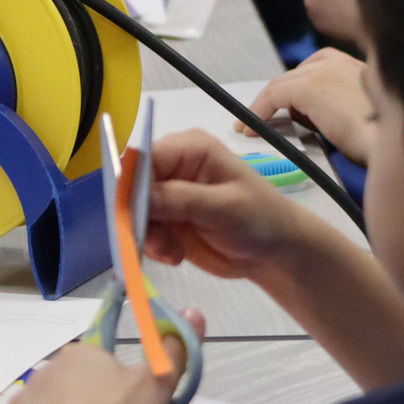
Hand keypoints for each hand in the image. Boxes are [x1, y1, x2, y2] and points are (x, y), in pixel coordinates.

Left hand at [0, 313, 202, 403]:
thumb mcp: (157, 383)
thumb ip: (175, 348)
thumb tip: (192, 309)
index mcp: (81, 355)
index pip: (95, 360)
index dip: (108, 382)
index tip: (119, 403)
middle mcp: (46, 370)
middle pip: (67, 384)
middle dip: (80, 400)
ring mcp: (21, 402)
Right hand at [144, 130, 306, 280]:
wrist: (274, 252)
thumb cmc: (259, 219)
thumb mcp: (224, 208)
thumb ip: (181, 199)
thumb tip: (136, 194)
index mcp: (190, 148)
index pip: (144, 157)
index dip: (130, 184)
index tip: (129, 214)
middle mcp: (174, 166)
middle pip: (132, 185)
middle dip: (135, 215)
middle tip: (154, 243)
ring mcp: (168, 194)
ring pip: (133, 211)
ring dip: (146, 235)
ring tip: (170, 253)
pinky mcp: (167, 220)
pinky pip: (143, 230)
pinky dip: (153, 246)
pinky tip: (174, 256)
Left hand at [236, 48, 375, 165]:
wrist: (395, 143)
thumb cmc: (386, 138)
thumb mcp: (364, 114)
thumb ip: (339, 106)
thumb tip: (309, 115)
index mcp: (355, 63)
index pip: (316, 70)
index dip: (297, 90)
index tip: (286, 110)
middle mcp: (338, 60)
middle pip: (296, 76)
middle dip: (278, 97)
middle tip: (263, 118)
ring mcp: (323, 71)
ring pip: (282, 85)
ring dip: (265, 105)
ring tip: (252, 126)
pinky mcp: (310, 87)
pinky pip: (273, 96)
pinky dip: (259, 111)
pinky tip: (251, 129)